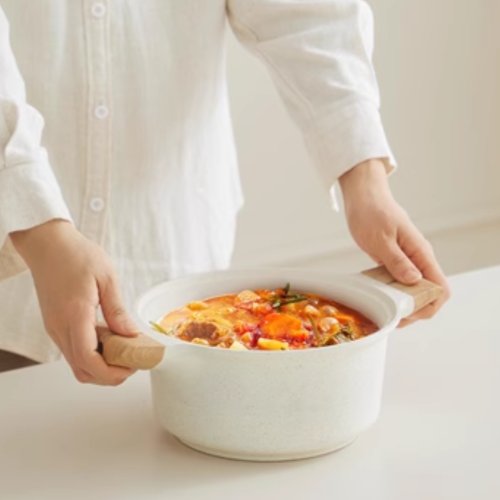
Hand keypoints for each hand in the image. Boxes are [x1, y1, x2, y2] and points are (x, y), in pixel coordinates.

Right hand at [11, 220, 138, 384]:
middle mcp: (60, 327)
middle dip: (109, 375)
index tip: (132, 367)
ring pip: (76, 363)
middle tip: (132, 362)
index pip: (88, 359)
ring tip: (123, 349)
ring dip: (100, 366)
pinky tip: (108, 339)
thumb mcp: (106, 277)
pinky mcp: (55, 326)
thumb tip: (131, 335)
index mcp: (74, 315)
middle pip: (82, 370)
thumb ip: (117, 310)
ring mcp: (55, 328)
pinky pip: (72, 350)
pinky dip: (91, 354)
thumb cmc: (77, 255)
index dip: (111, 372)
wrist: (48, 244)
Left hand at [339, 160, 450, 326]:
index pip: (440, 287)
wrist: (363, 196)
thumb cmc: (371, 212)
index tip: (409, 314)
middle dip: (415, 310)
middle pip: (428, 293)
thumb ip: (397, 261)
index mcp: (420, 252)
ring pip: (414, 289)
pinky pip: (399, 281)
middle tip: (394, 319)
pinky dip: (392, 292)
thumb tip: (414, 281)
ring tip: (386, 313)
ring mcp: (406, 259)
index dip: (430, 305)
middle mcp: (418, 258)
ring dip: (403, 303)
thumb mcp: (381, 238)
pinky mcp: (394, 259)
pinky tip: (379, 298)